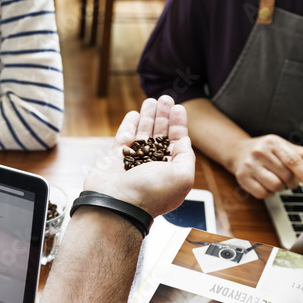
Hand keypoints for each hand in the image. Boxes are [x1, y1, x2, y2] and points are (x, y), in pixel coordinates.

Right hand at [82, 96, 196, 217]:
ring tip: (151, 100)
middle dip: (163, 116)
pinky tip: (134, 114)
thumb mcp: (183, 176)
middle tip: (165, 98)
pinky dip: (129, 125)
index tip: (178, 108)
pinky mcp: (115, 158)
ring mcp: (133, 162)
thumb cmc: (151, 193)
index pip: (177, 143)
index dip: (178, 124)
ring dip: (148, 116)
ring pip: (142, 133)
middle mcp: (153, 166)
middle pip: (160, 135)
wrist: (117, 204)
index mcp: (171, 172)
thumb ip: (186, 156)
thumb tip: (184, 141)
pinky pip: (124, 138)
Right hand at [229, 135, 302, 198]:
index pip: (293, 161)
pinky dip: (269, 193)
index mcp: (273, 143)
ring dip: (280, 188)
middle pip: (286, 176)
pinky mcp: (242, 178)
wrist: (238, 152)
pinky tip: (266, 184)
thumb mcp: (283, 147)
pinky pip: (262, 194)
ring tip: (276, 180)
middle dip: (292, 182)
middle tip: (288, 178)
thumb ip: (300, 154)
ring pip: (275, 186)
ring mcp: (249, 165)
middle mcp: (260, 152)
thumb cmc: (266, 151)